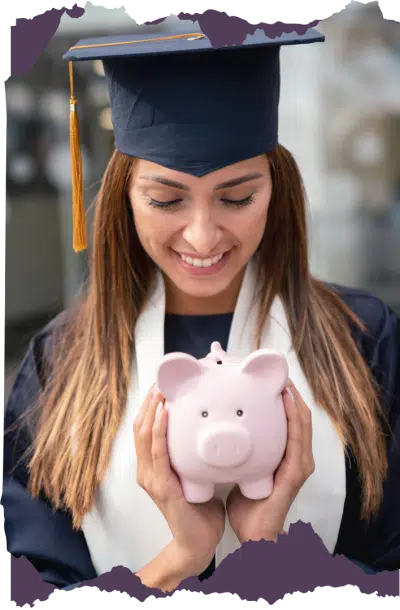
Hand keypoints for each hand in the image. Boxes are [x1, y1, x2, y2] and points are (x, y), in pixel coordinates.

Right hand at [134, 384, 225, 580]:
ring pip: (144, 436)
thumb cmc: (199, 509)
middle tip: (160, 382)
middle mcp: (147, 471)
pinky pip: (158, 454)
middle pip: (140, 428)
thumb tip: (208, 429)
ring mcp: (152, 479)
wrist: (198, 544)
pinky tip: (163, 414)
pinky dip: (158, 431)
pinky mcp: (162, 487)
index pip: (145, 429)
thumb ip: (193, 455)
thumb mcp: (193, 474)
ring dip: (151, 410)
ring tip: (160, 390)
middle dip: (148, 403)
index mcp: (152, 467)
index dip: (149, 406)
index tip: (160, 386)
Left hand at [226, 380, 314, 542]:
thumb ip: (240, 449)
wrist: (252, 536)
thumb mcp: (243, 468)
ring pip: (302, 423)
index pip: (287, 417)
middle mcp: (296, 457)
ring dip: (293, 399)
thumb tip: (219, 424)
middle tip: (275, 372)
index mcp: (285, 454)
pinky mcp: (294, 474)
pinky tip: (285, 402)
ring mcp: (298, 465)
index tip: (268, 377)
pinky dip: (293, 419)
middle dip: (289, 392)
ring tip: (282, 380)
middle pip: (298, 415)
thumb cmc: (246, 504)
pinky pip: (296, 441)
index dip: (282, 396)